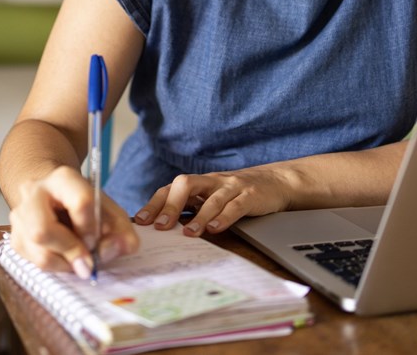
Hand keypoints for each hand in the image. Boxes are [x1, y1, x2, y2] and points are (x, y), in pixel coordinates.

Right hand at [8, 165, 139, 277]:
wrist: (53, 196)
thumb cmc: (84, 204)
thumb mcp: (109, 211)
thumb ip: (122, 230)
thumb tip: (125, 247)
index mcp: (63, 179)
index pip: (79, 202)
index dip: (91, 228)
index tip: (97, 240)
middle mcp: (34, 193)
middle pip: (43, 230)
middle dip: (70, 251)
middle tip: (88, 263)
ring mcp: (19, 215)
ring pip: (38, 251)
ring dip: (65, 263)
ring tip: (80, 260)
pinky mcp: (15, 237)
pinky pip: (33, 262)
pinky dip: (56, 266)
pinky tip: (67, 258)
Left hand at [134, 166, 290, 236]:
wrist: (275, 182)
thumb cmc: (236, 194)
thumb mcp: (211, 198)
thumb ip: (191, 210)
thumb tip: (164, 231)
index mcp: (199, 184)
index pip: (170, 189)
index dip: (154, 203)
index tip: (140, 221)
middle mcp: (211, 182)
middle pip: (185, 184)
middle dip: (171, 204)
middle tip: (161, 225)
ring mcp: (231, 187)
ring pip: (211, 197)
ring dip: (198, 216)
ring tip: (189, 233)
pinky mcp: (250, 195)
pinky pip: (235, 205)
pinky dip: (224, 217)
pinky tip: (216, 229)